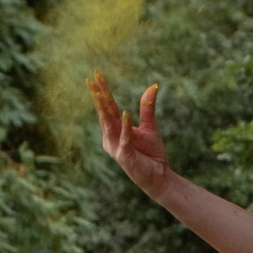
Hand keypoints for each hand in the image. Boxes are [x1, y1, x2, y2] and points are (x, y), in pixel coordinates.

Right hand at [90, 75, 170, 195]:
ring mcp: (116, 148)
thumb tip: (152, 86)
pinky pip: (124, 139)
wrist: (160, 177)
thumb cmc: (151, 155)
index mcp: (115, 130)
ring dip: (104, 109)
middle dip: (98, 96)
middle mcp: (111, 138)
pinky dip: (125, 127)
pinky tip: (126, 114)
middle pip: (105, 113)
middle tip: (92, 80)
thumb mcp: (149, 128)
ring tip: (100, 93)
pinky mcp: (125, 157)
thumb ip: (147, 108)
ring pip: (109, 125)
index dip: (103, 91)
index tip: (97, 74)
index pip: (108, 107)